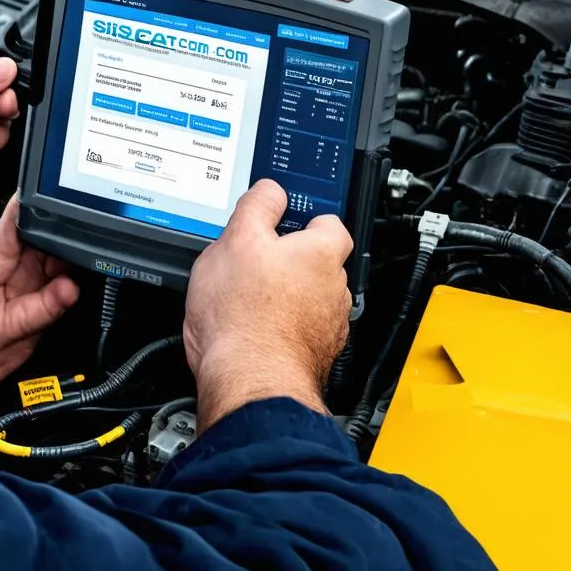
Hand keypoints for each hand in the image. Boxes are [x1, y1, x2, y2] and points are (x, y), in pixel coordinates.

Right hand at [184, 180, 352, 429]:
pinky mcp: (312, 355)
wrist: (248, 380)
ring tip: (249, 297)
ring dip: (287, 296)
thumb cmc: (243, 315)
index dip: (304, 217)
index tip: (283, 218)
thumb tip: (269, 190)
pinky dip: (281, 327)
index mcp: (321, 253)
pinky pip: (299, 330)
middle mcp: (334, 289)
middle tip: (255, 259)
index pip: (330, 221)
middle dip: (290, 259)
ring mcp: (327, 326)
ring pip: (310, 298)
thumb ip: (257, 206)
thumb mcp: (236, 239)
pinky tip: (251, 327)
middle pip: (318, 262)